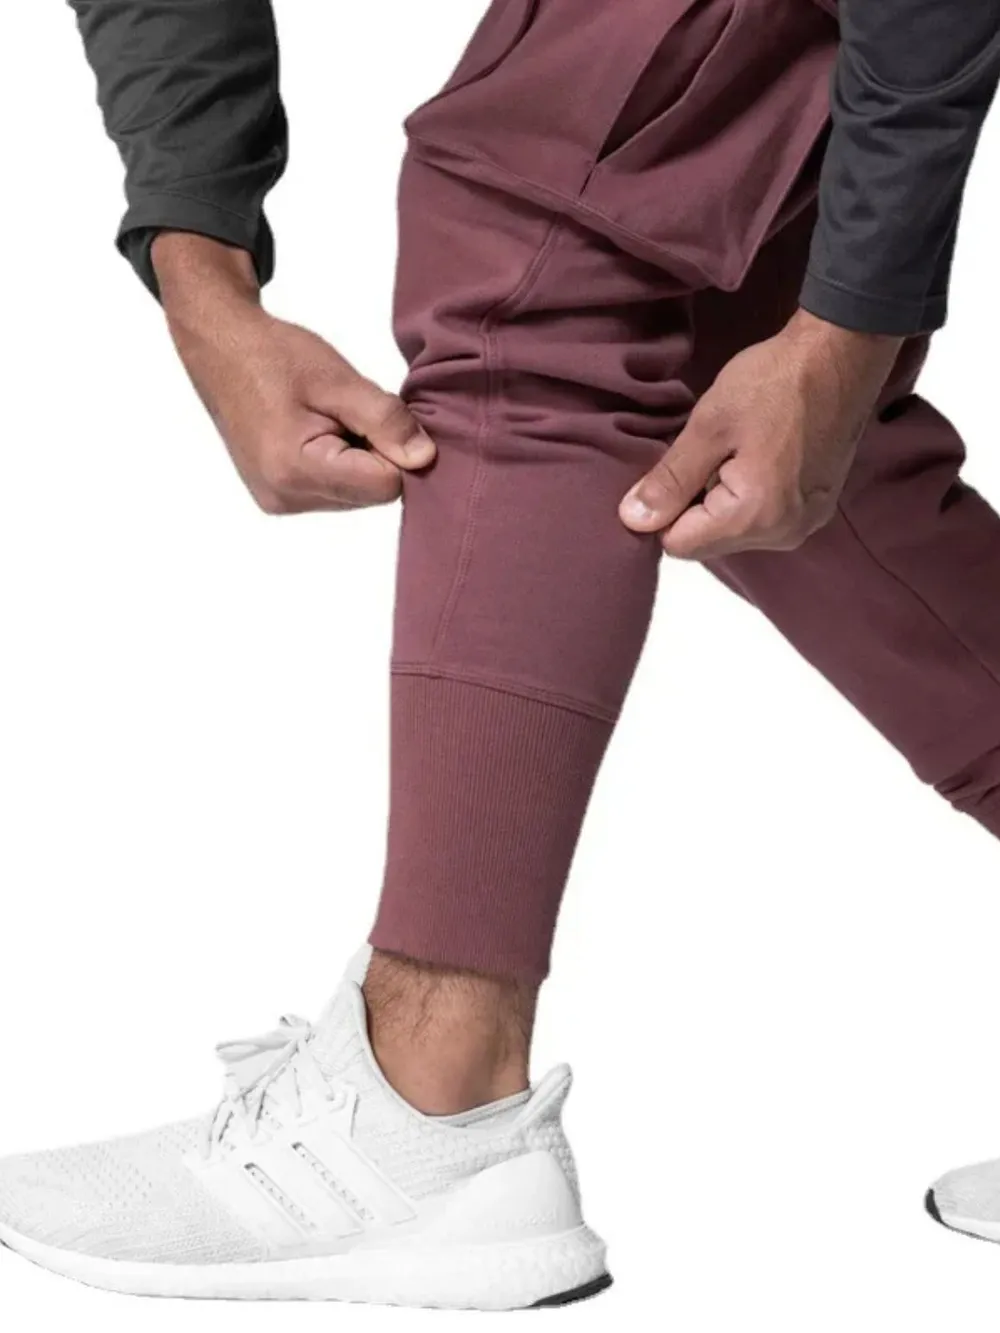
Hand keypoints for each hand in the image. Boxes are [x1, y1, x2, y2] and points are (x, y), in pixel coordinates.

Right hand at [153, 233, 434, 513]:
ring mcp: (279, 503)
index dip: (395, 450)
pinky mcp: (279, 500)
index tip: (377, 415)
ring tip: (329, 420)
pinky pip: (334, 492)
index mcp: (296, 469)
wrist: (222, 350)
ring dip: (358, 460)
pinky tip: (317, 434)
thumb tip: (425, 458)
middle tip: (349, 412)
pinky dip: (339, 465)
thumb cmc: (276, 356)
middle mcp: (285, 497)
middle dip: (376, 455)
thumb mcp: (338, 380)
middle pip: (370, 494)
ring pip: (355, 496)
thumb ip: (385, 419)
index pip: (385, 486)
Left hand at [619, 309, 902, 558]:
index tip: (672, 468)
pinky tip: (756, 455)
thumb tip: (633, 521)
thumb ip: (669, 480)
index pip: (678, 545)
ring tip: (733, 450)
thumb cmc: (774, 382)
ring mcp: (805, 524)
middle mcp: (783, 534)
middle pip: (707, 542)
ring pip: (732, 532)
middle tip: (706, 452)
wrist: (842, 354)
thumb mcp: (709, 426)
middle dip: (692, 506)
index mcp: (753, 517)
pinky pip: (761, 519)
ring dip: (719, 500)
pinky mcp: (817, 509)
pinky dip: (747, 496)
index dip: (662, 511)